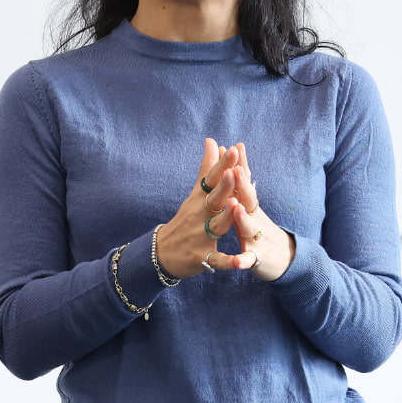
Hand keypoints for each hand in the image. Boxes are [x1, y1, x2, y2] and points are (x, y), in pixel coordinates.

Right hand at [155, 139, 256, 274]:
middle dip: (224, 186)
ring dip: (226, 217)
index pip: (211, 179)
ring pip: (216, 226)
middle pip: (214, 199)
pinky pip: (216, 260)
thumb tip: (212, 140)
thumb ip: (207, 168)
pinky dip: (228, 262)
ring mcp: (200, 236)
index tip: (233, 149)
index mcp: (200, 199)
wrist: (162, 253)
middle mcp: (200, 215)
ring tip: (235, 207)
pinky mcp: (202, 257)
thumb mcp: (195, 194)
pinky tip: (239, 262)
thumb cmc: (186, 219)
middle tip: (234, 172)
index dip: (222, 165)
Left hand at [223, 142, 295, 281]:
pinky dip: (243, 260)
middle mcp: (255, 218)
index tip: (233, 148)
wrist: (285, 259)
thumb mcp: (252, 204)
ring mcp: (257, 238)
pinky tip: (238, 262)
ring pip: (249, 227)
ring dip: (242, 218)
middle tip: (235, 169)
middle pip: (249, 200)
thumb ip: (244, 179)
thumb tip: (238, 152)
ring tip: (236, 207)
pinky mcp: (257, 258)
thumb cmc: (261, 229)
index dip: (239, 166)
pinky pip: (249, 259)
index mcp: (250, 206)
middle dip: (242, 185)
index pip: (244, 183)